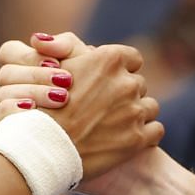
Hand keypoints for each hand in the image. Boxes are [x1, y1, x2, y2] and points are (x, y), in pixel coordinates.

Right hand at [0, 33, 161, 179]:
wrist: (38, 148)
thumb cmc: (39, 105)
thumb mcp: (49, 64)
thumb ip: (67, 46)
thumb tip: (84, 45)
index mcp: (109, 60)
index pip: (132, 58)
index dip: (120, 70)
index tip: (107, 81)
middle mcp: (126, 82)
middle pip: (138, 84)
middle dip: (124, 94)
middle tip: (102, 108)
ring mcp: (134, 111)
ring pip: (150, 107)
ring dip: (136, 114)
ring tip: (113, 126)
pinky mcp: (138, 139)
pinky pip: (156, 130)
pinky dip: (144, 135)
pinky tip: (124, 139)